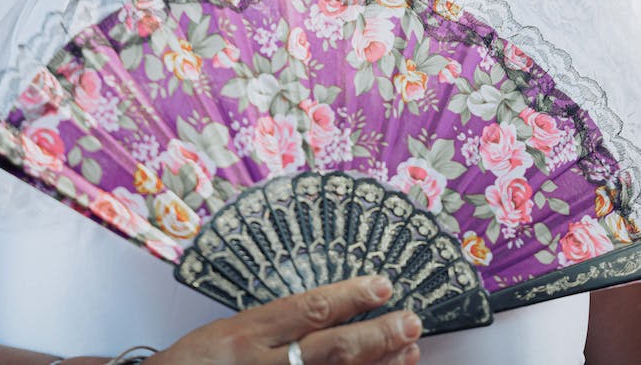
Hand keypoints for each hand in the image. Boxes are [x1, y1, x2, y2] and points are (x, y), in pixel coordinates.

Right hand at [151, 275, 421, 364]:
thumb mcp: (228, 333)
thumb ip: (274, 327)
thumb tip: (331, 314)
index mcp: (247, 332)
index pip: (309, 308)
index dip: (351, 296)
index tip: (384, 285)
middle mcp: (259, 364)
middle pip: (330, 349)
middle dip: (377, 336)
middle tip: (412, 322)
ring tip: (410, 353)